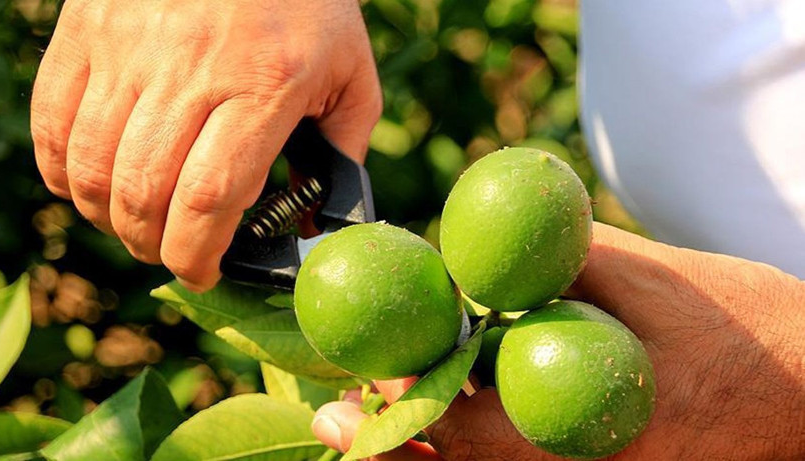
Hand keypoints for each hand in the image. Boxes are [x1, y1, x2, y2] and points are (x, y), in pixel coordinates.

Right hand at [31, 0, 381, 290]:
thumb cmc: (309, 5)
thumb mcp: (351, 76)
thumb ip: (340, 152)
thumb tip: (312, 221)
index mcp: (266, 82)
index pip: (210, 196)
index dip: (197, 253)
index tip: (205, 273)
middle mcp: (192, 64)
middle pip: (144, 191)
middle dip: (153, 245)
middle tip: (172, 254)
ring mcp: (131, 45)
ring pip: (92, 164)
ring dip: (107, 217)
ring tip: (136, 227)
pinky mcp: (90, 29)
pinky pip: (53, 119)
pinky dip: (63, 170)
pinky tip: (92, 185)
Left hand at [313, 223, 804, 459]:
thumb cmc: (737, 323)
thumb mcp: (653, 277)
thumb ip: (561, 262)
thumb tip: (479, 251)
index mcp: (589, 421)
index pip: (475, 422)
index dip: (412, 400)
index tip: (363, 385)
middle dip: (396, 441)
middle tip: (336, 422)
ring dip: (422, 454)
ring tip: (357, 437)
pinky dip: (467, 454)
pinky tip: (436, 436)